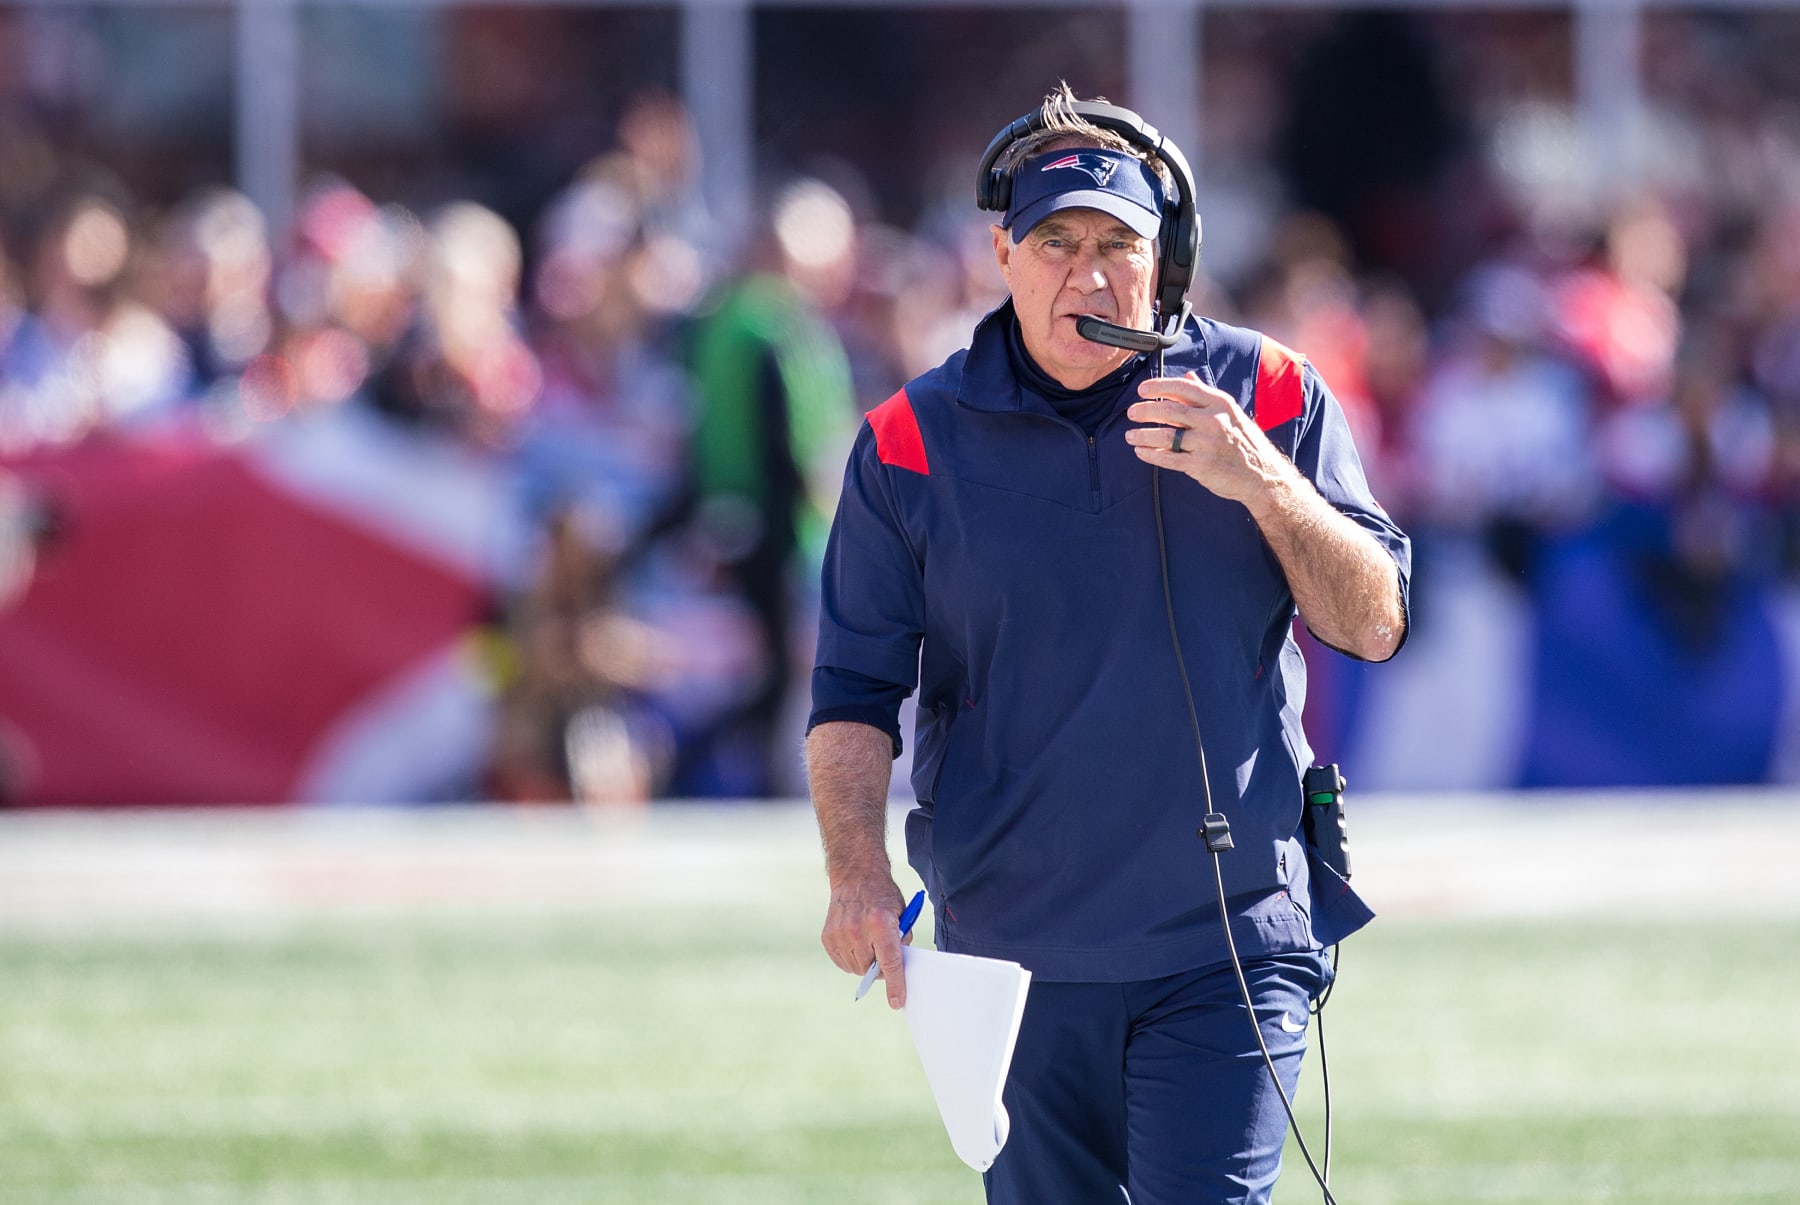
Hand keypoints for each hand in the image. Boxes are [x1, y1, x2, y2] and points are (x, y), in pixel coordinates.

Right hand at [821, 871, 910, 1008]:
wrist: (855, 877)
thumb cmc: (882, 896)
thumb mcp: (901, 915)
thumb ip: (901, 941)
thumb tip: (899, 968)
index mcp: (880, 924)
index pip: (890, 962)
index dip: (895, 985)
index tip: (897, 1002)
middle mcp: (857, 930)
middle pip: (871, 970)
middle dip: (880, 968)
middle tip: (883, 954)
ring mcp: (839, 935)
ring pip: (856, 969)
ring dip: (865, 963)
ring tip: (868, 943)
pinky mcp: (828, 938)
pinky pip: (842, 963)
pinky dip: (851, 959)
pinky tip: (856, 942)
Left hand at [1124, 372, 1295, 511]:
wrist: (1262, 475)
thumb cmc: (1244, 442)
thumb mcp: (1230, 413)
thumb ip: (1206, 395)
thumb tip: (1189, 377)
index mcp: (1220, 403)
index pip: (1183, 387)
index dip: (1159, 386)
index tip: (1142, 390)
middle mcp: (1213, 420)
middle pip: (1169, 410)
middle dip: (1145, 410)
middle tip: (1131, 412)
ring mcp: (1206, 444)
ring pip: (1165, 435)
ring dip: (1142, 434)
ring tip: (1130, 435)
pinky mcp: (1200, 465)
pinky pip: (1168, 458)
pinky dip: (1150, 454)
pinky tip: (1141, 451)